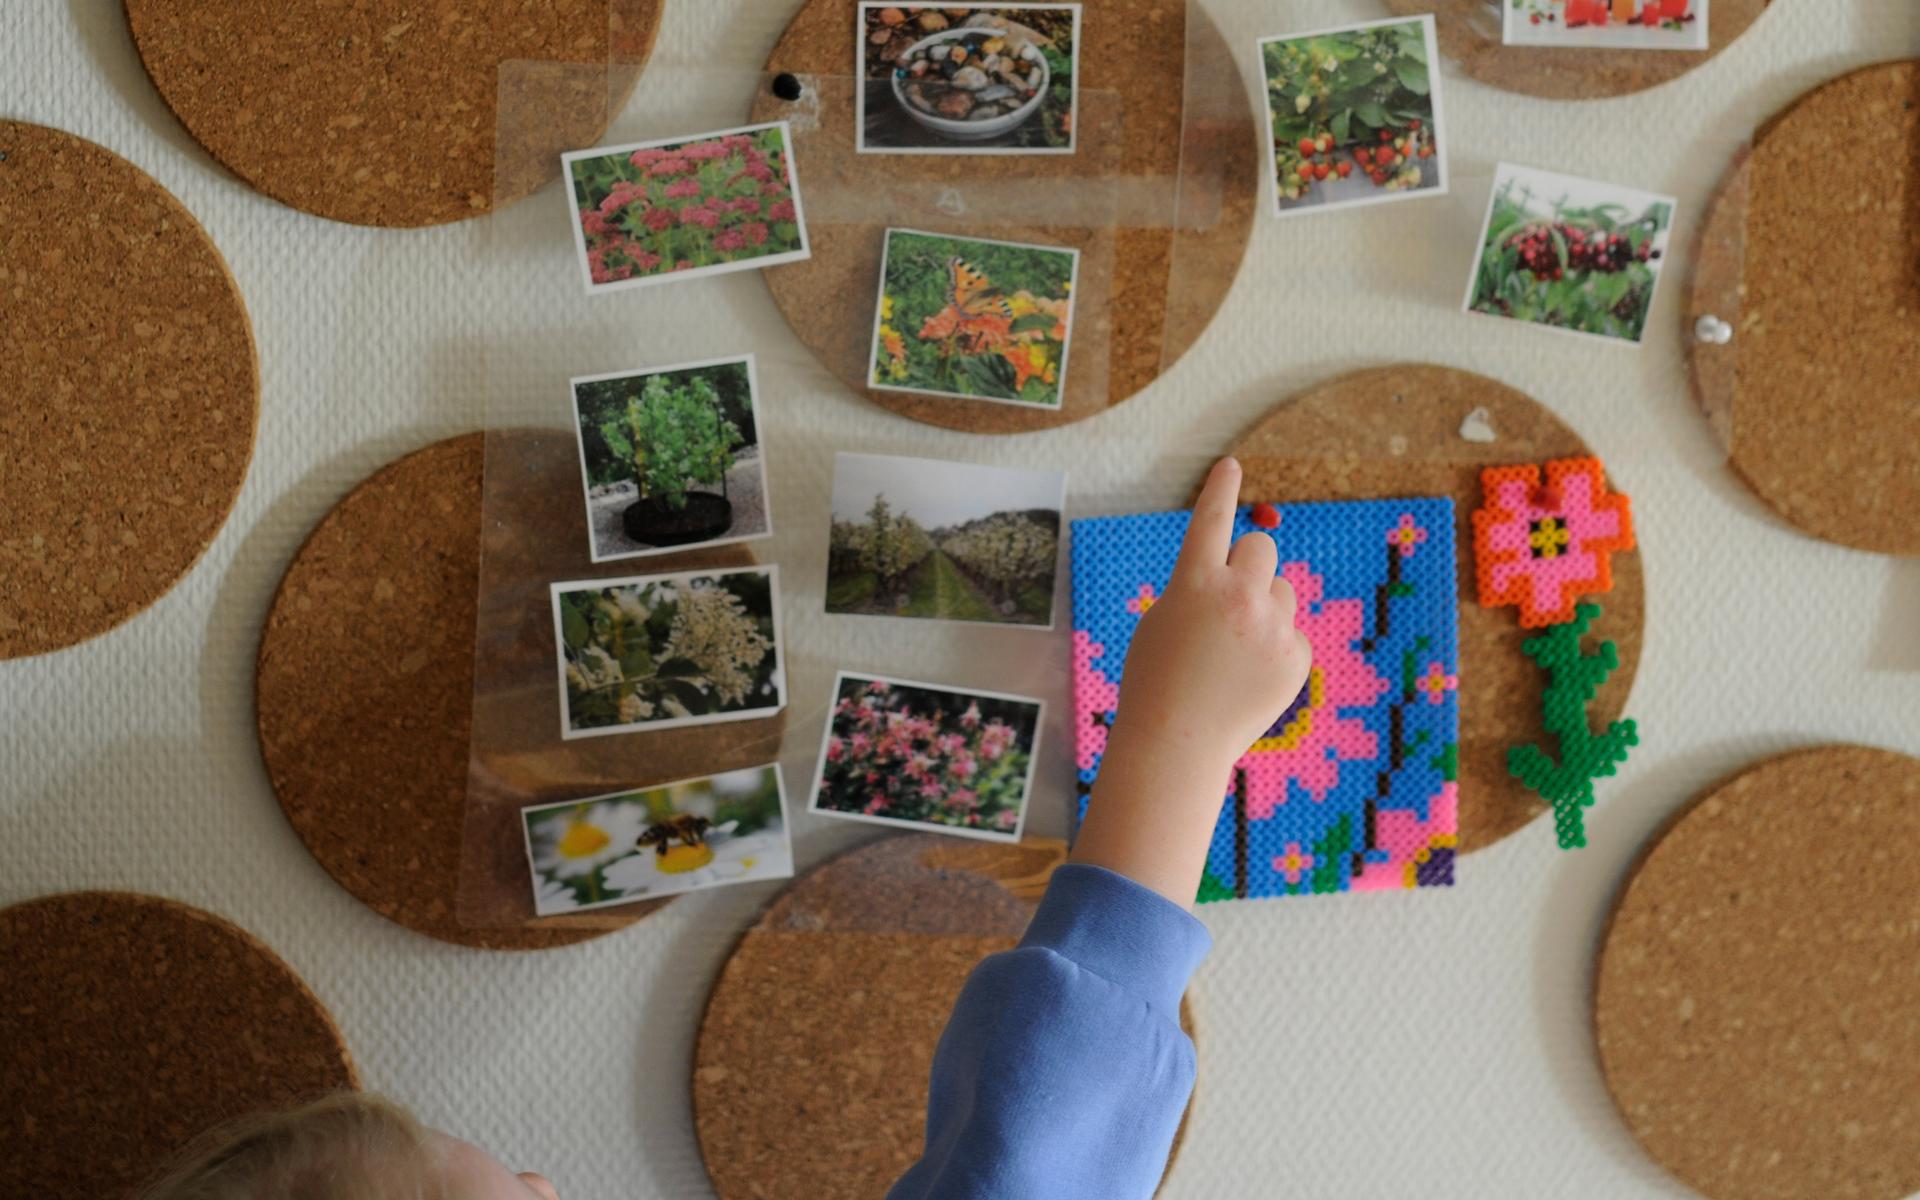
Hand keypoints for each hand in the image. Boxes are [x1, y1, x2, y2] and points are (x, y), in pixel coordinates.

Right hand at [1112, 456, 1312, 777]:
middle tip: (1226, 599)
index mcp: (1194, 582)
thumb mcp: (1163, 621)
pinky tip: (1247, 679)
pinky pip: (1291, 633)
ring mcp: (1272, 628)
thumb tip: (1247, 576)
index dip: (1220, 489)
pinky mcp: (1296, 658)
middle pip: (1260, 546)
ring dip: (1263, 607)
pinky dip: (1274, 649)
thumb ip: (1200, 589)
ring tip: (1233, 651)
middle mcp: (1238, 597)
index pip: (1211, 520)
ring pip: (1281, 591)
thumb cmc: (1157, 681)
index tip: (1230, 464)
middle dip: (1248, 564)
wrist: (1178, 743)